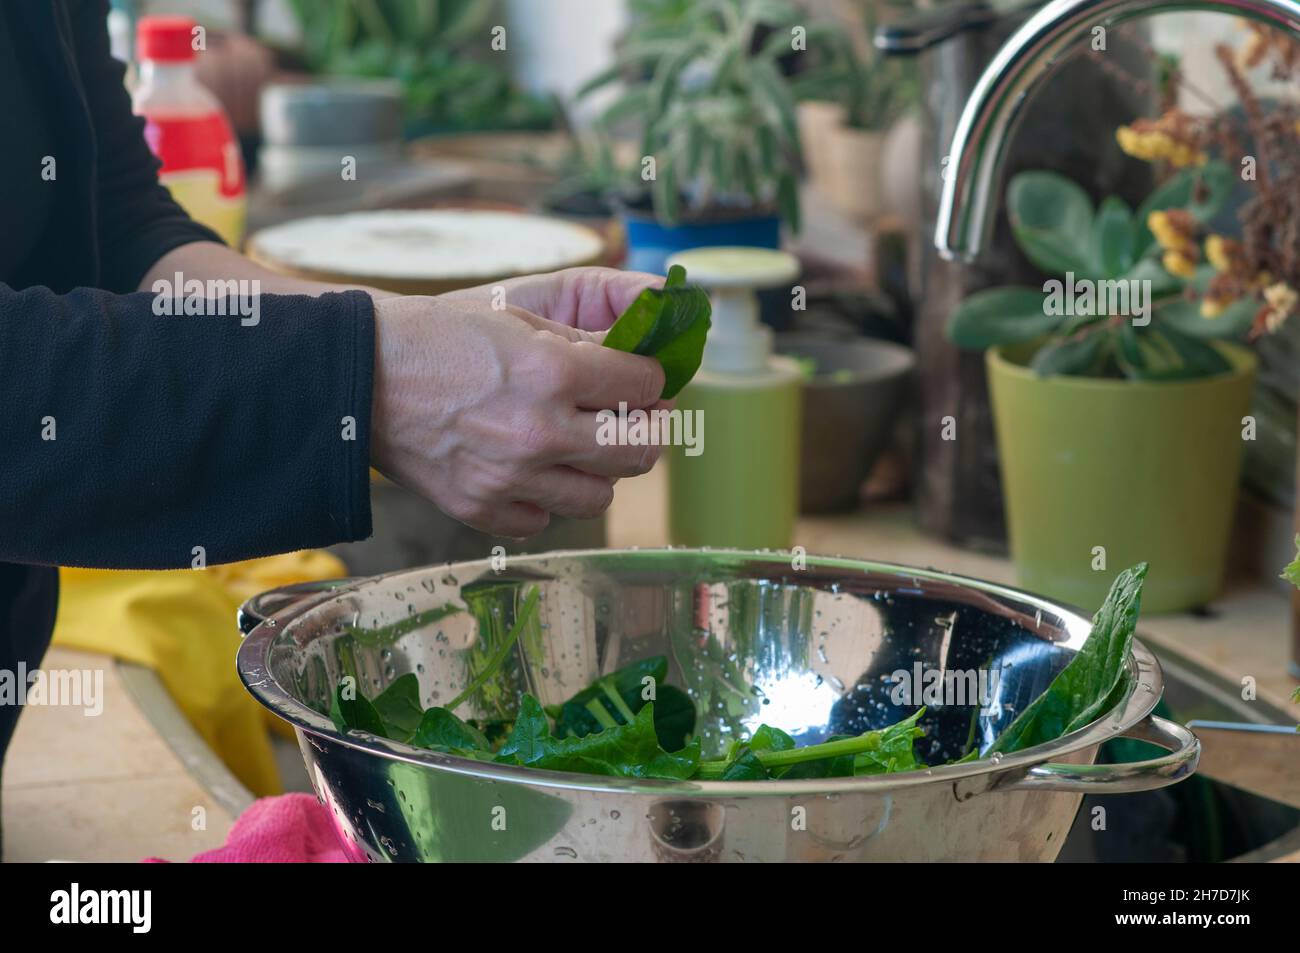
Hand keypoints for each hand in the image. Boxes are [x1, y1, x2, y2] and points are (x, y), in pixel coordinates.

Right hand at [370, 268, 666, 537]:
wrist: (360, 375)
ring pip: (599, 496)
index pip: (644, 386)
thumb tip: (638, 369)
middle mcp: (538, 433)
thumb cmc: (439, 337)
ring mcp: (510, 479)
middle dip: (647, 431)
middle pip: (638, 452)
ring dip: (599, 471)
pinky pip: (542, 520)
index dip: (652, 379)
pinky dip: (545, 500)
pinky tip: (531, 471)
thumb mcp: (517, 318)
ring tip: (580, 447)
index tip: (646, 379)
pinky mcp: (481, 509)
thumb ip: (582, 348)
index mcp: (551, 373)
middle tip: (637, 419)